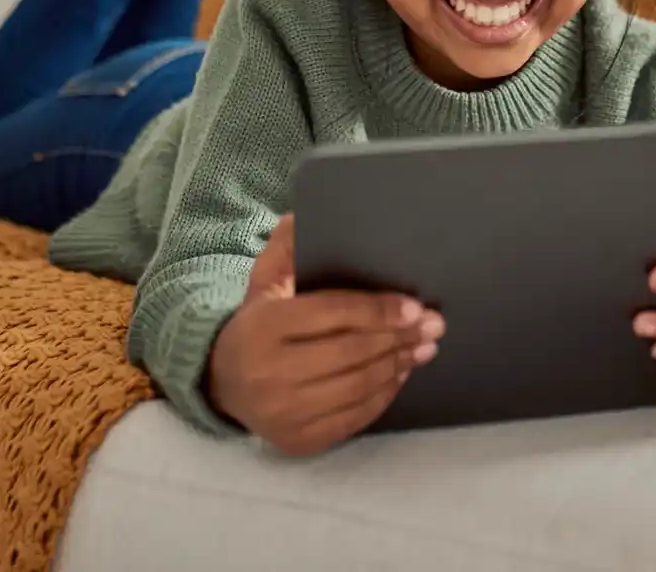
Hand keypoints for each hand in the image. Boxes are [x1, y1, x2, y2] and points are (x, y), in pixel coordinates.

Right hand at [208, 214, 445, 454]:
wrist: (222, 381)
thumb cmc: (259, 321)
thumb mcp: (264, 278)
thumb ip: (287, 245)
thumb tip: (305, 214)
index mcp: (263, 325)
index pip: (333, 313)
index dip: (378, 309)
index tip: (414, 305)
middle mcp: (269, 373)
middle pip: (351, 352)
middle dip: (399, 337)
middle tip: (433, 324)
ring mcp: (282, 413)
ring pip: (357, 387)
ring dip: (397, 365)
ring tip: (423, 347)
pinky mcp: (296, 441)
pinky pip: (352, 418)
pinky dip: (383, 395)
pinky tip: (400, 374)